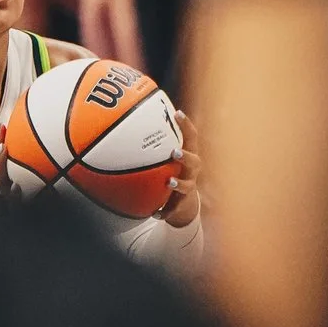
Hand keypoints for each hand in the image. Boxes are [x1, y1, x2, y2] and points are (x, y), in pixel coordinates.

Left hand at [161, 104, 202, 231]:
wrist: (183, 203)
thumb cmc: (173, 172)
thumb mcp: (169, 158)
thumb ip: (157, 143)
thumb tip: (132, 121)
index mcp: (189, 155)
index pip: (191, 137)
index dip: (186, 125)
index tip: (177, 113)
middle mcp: (192, 170)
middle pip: (195, 161)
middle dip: (185, 156)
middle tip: (174, 152)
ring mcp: (189, 187)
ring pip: (187, 185)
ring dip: (179, 183)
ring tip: (169, 182)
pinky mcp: (182, 203)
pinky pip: (173, 208)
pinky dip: (164, 211)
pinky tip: (155, 214)